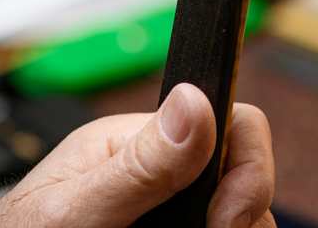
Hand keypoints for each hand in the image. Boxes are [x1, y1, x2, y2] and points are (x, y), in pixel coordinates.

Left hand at [0, 83, 275, 227]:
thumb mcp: (71, 209)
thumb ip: (136, 164)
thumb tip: (193, 102)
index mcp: (137, 143)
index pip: (230, 121)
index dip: (245, 164)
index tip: (225, 215)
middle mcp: (164, 175)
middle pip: (246, 178)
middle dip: (239, 214)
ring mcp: (173, 213)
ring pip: (244, 220)